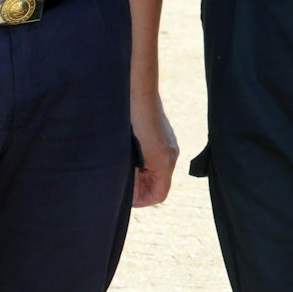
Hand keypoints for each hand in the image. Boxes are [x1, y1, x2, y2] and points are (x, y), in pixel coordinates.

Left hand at [131, 92, 178, 207]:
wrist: (138, 90)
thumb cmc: (130, 119)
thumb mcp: (128, 154)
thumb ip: (132, 176)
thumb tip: (132, 194)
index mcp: (164, 160)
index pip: (159, 195)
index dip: (141, 201)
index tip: (124, 197)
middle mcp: (171, 154)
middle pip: (159, 184)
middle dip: (140, 187)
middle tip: (121, 181)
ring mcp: (168, 144)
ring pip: (157, 171)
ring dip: (140, 174)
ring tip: (122, 166)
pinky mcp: (163, 136)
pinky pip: (156, 158)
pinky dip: (143, 163)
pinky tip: (128, 153)